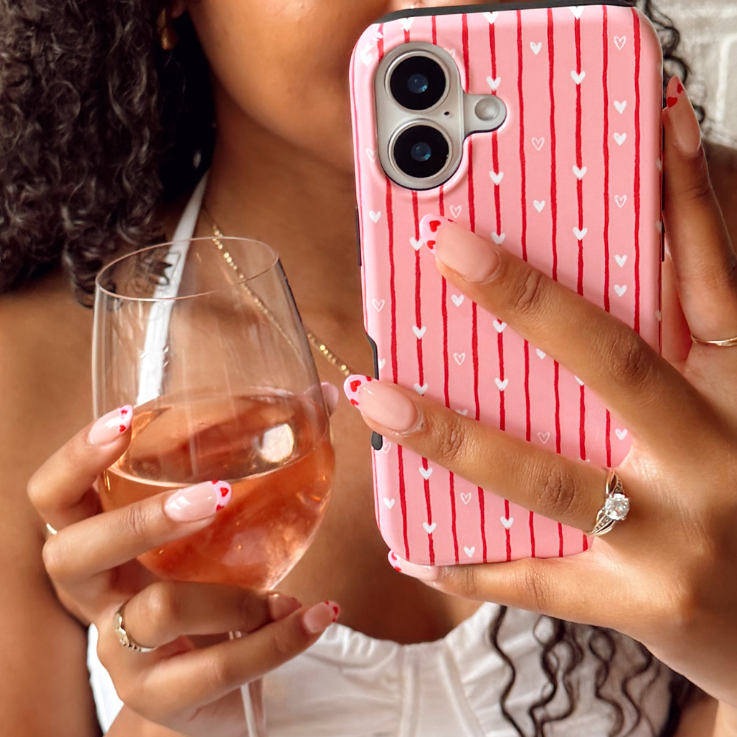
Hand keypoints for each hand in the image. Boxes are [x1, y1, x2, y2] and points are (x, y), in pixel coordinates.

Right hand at [26, 413, 338, 735]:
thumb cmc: (216, 589)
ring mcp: (122, 655)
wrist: (220, 691)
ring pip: (156, 610)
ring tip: (280, 591)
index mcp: (104, 548)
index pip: (54, 500)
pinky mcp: (163, 698)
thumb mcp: (225, 530)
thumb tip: (328, 392)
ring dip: (234, 592)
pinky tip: (317, 613)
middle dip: (141, 520)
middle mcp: (98, 599)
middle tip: (214, 495)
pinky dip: (278, 639)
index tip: (127, 419)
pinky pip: (216, 667)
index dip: (76, 459)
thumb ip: (266, 462)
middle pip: (70, 555)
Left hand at [351, 80, 736, 736]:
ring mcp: (682, 532)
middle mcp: (722, 454)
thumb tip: (595, 270)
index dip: (688, 194)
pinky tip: (413, 542)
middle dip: (530, 298)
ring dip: (454, 433)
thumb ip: (682, 349)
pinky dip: (473, 560)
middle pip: (618, 361)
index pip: (715, 278)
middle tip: (450, 243)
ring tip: (375, 392)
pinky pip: (540, 577)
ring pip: (551, 473)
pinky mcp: (644, 603)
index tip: (657, 111)